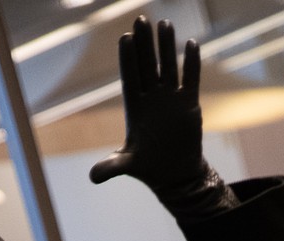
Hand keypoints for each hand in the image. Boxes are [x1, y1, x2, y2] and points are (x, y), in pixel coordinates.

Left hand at [90, 17, 202, 193]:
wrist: (174, 175)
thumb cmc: (149, 168)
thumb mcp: (128, 166)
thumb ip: (111, 167)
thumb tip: (92, 178)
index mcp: (135, 108)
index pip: (130, 77)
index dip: (128, 59)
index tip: (125, 38)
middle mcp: (152, 98)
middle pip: (147, 65)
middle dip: (144, 44)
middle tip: (141, 19)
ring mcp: (170, 99)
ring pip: (168, 66)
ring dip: (167, 46)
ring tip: (165, 23)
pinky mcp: (189, 104)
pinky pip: (190, 78)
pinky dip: (191, 63)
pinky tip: (191, 43)